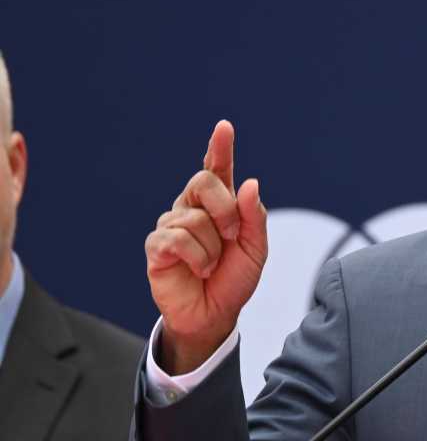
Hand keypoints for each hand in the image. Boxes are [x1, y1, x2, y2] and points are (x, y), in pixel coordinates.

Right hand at [145, 120, 267, 374]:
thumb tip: (251, 183)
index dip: (219, 148)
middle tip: (231, 237)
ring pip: (194, 218)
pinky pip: (178, 239)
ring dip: (213, 247)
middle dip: (225, 210)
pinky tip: (198, 270)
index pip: (217, 169)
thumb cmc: (234, 278)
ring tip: (212, 264)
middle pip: (205, 182)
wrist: (216, 313)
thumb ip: (255, 216)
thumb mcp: (255, 248)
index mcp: (219, 204)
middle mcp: (192, 207)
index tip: (224, 127)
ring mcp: (172, 224)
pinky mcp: (157, 246)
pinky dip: (198, 258)